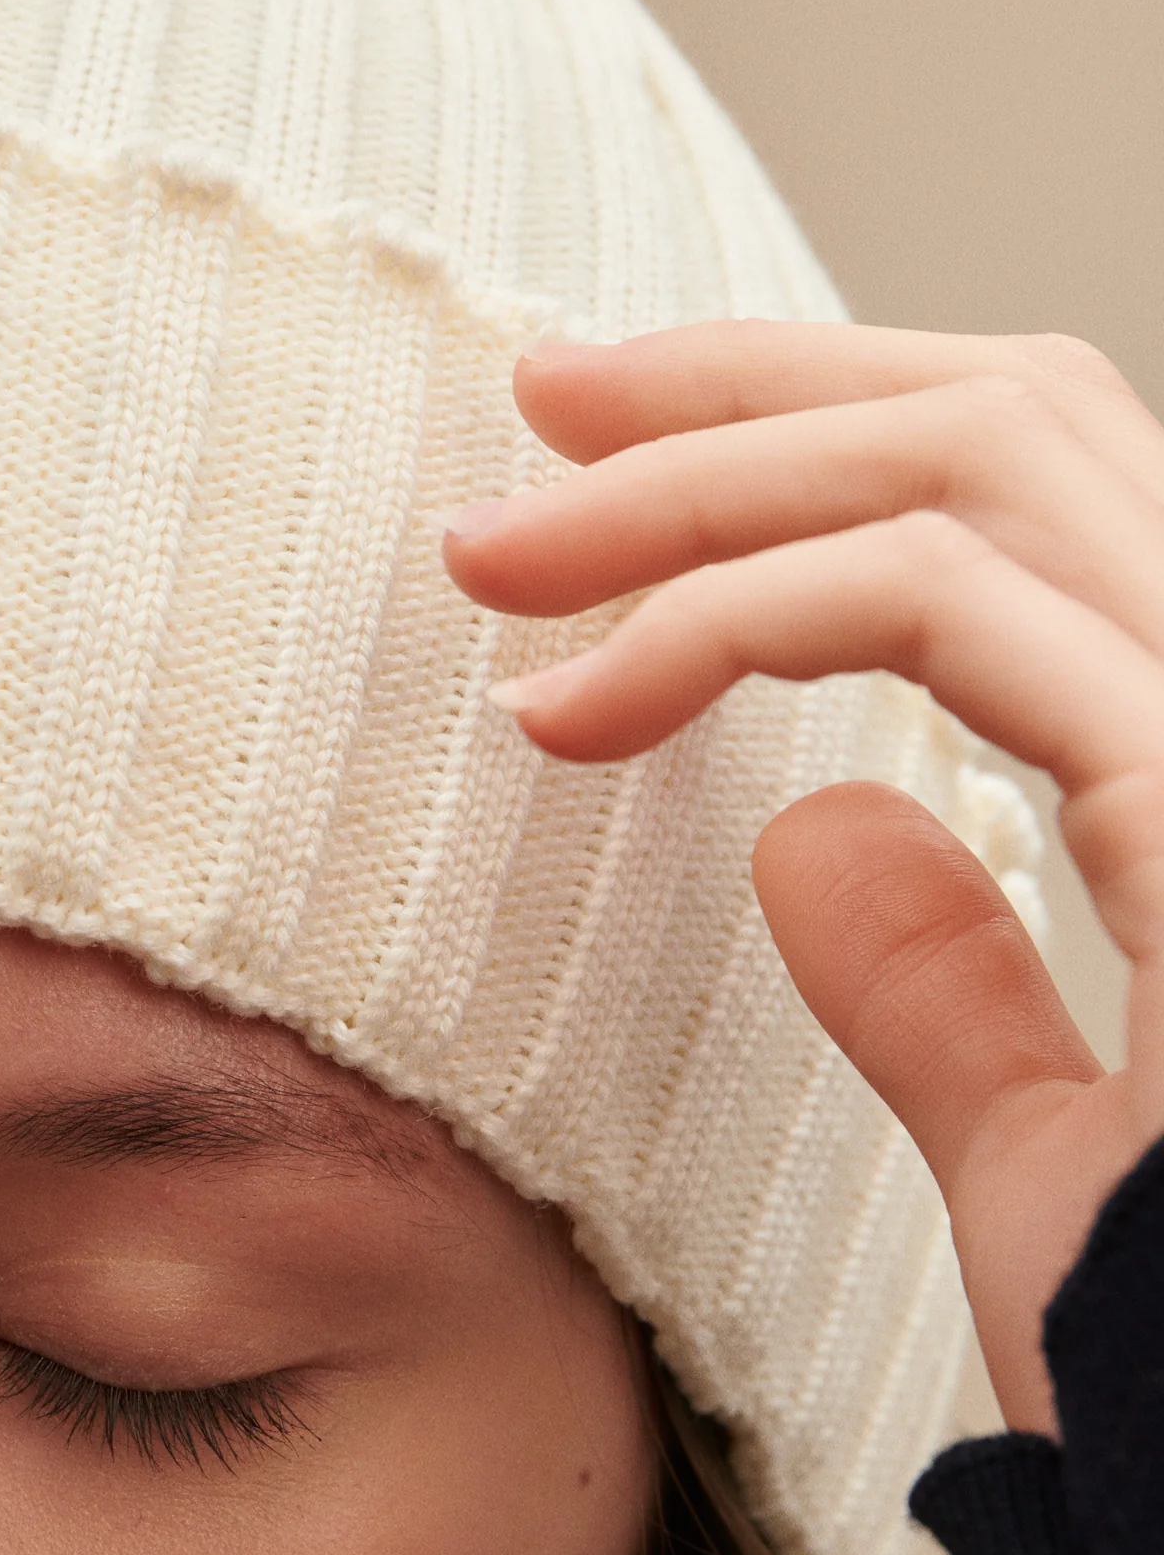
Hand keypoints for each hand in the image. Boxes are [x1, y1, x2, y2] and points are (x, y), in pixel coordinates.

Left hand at [442, 323, 1163, 1440]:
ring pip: (975, 467)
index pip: (1046, 498)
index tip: (609, 460)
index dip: (829, 433)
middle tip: (535, 399)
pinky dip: (732, 614)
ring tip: (497, 548)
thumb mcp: (1059, 1166)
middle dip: (752, 388)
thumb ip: (957, 991)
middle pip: (1016, 418)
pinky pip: (945, 605)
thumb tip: (817, 827)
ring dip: (704, 478)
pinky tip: (574, 705)